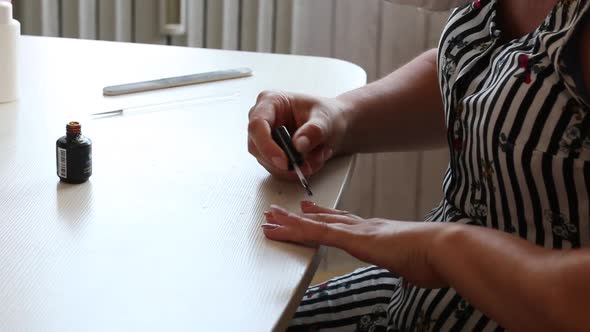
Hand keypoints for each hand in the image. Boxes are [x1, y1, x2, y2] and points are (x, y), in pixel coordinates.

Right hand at [247, 91, 349, 179]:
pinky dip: (297, 171)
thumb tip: (299, 145)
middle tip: (306, 165)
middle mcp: (264, 119)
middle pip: (257, 147)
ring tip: (318, 156)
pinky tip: (313, 159)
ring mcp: (266, 138)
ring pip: (268, 162)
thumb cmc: (327, 114)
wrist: (335, 126)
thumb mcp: (326, 119)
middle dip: (283, 162)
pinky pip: (277, 169)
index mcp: (271, 101)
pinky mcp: (272, 153)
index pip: (257, 125)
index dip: (267, 146)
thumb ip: (313, 131)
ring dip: (294, 167)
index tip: (284, 161)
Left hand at [262, 201, 447, 288]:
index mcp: (378, 232)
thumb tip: (416, 272)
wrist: (445, 248)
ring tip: (270, 217)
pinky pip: (319, 234)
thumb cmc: (436, 259)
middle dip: (300, 217)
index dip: (324, 217)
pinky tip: (284, 227)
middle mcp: (364, 226)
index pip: (344, 223)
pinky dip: (299, 230)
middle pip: (324, 221)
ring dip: (290, 222)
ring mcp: (358, 231)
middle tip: (280, 210)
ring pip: (315, 225)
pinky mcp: (354, 239)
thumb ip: (410, 266)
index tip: (310, 211)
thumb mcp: (417, 264)